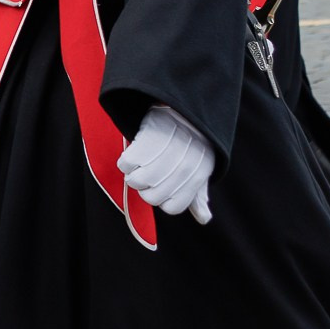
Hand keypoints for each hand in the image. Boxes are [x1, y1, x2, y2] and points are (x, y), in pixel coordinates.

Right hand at [116, 104, 215, 222]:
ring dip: (133, 176)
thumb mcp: (200, 170)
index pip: (172, 207)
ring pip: (136, 182)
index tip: (160, 187)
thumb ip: (198, 196)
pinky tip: (133, 154)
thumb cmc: (192, 145)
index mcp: (197, 178)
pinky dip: (126, 162)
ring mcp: (166, 154)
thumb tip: (203, 218)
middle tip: (146, 174)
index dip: (162, 200)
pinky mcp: (148, 139)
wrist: (184, 110)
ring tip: (138, 165)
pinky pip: (126, 164)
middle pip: (151, 198)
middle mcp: (184, 168)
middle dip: (145, 189)